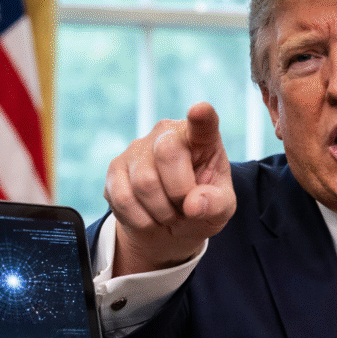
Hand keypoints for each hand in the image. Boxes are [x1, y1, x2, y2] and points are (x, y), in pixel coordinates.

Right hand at [104, 102, 236, 275]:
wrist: (168, 227)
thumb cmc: (199, 207)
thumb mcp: (221, 209)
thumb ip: (216, 204)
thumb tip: (193, 204)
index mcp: (201, 139)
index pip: (203, 123)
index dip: (202, 116)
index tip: (200, 110)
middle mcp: (167, 134)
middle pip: (167, 153)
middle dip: (179, 192)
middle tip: (184, 206)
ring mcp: (137, 148)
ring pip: (145, 182)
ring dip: (161, 212)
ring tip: (168, 213)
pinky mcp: (115, 168)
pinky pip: (124, 199)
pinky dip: (141, 220)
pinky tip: (149, 218)